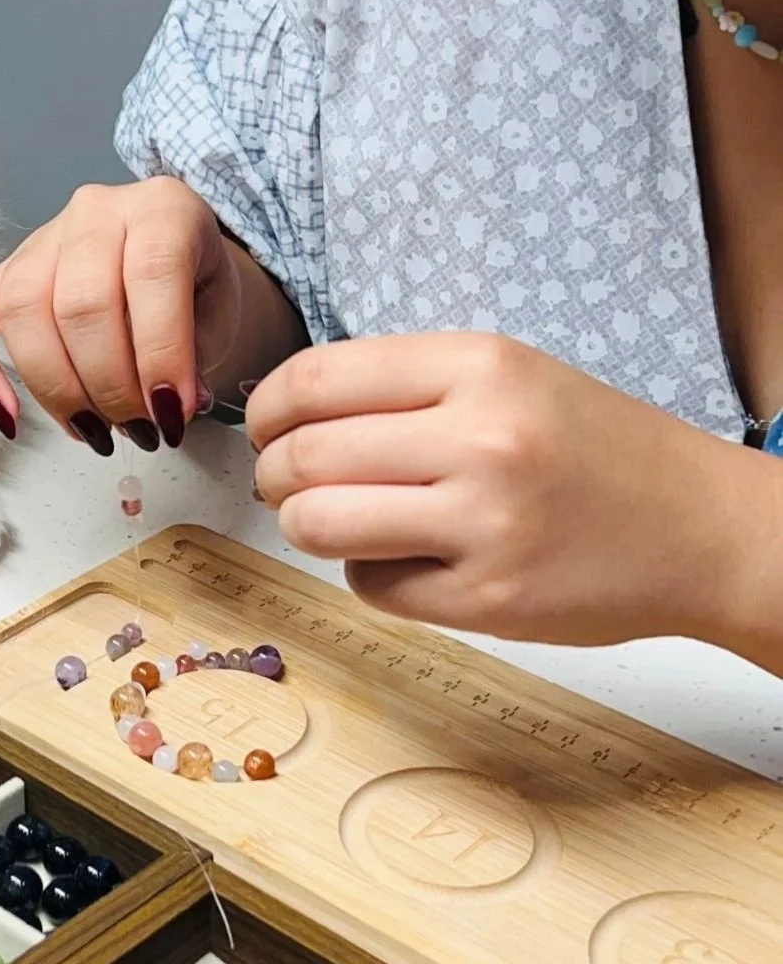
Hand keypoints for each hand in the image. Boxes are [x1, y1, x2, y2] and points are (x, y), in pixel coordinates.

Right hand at [0, 178, 239, 451]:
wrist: (174, 271)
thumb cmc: (196, 295)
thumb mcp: (219, 318)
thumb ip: (195, 358)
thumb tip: (167, 408)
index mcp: (161, 208)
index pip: (152, 273)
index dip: (160, 354)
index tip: (173, 414)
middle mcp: (95, 212)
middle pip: (82, 303)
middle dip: (112, 387)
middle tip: (140, 430)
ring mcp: (40, 241)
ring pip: (24, 311)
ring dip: (58, 390)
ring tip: (95, 431)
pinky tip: (6, 418)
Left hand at [247, 332, 747, 647]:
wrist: (700, 529)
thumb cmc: (595, 451)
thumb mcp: (511, 380)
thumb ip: (407, 390)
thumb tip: (290, 419)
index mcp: (481, 366)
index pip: (316, 380)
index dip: (266, 410)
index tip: (263, 429)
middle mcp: (481, 438)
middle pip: (306, 457)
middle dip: (274, 476)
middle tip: (284, 485)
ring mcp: (484, 524)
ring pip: (321, 525)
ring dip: (306, 526)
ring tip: (334, 522)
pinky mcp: (486, 597)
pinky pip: (372, 585)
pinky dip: (369, 574)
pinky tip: (407, 560)